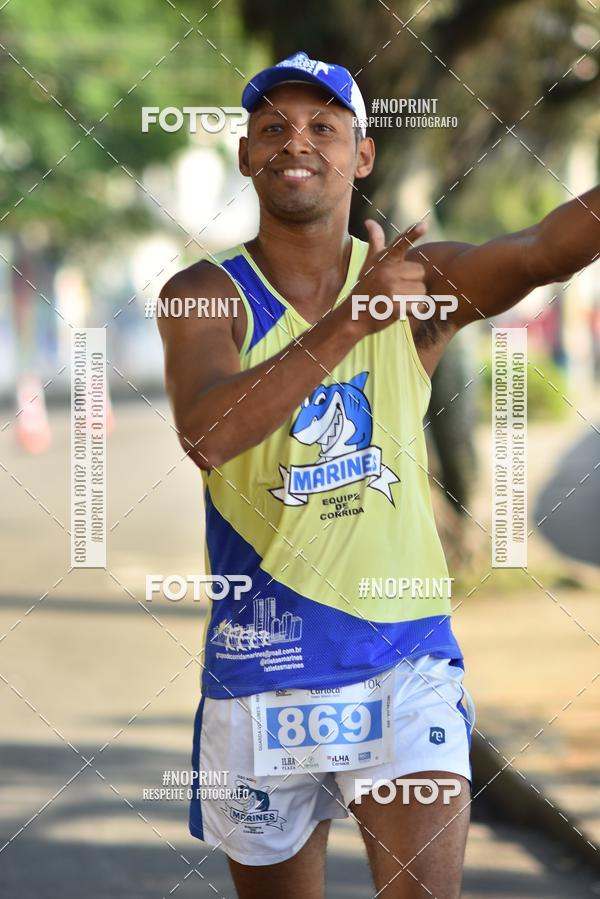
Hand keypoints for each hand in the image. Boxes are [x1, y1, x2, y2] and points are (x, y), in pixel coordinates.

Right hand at [344, 219, 427, 335]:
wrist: (353, 316)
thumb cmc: (365, 287)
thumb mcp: (369, 263)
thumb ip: (375, 242)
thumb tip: (369, 221)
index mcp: (384, 260)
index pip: (400, 244)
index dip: (412, 234)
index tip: (424, 225)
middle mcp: (387, 272)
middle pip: (420, 273)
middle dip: (413, 283)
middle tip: (395, 289)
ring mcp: (390, 289)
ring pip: (421, 291)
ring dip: (413, 298)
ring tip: (395, 300)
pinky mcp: (395, 307)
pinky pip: (418, 306)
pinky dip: (412, 311)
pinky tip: (397, 311)